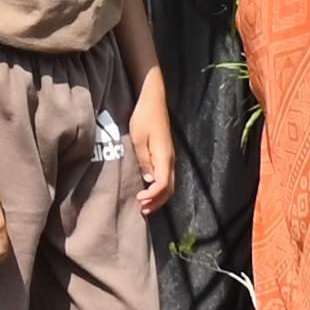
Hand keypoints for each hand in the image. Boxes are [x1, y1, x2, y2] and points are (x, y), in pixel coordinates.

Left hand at [130, 78, 178, 213]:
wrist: (154, 100)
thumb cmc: (144, 117)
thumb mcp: (138, 139)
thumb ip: (144, 160)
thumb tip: (150, 181)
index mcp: (165, 157)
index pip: (163, 185)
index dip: (153, 196)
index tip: (139, 200)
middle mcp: (171, 160)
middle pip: (169, 189)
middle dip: (157, 202)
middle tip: (142, 209)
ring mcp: (170, 157)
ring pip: (169, 184)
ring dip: (159, 196)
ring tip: (145, 204)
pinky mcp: (166, 154)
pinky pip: (166, 177)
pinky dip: (159, 188)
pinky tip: (149, 189)